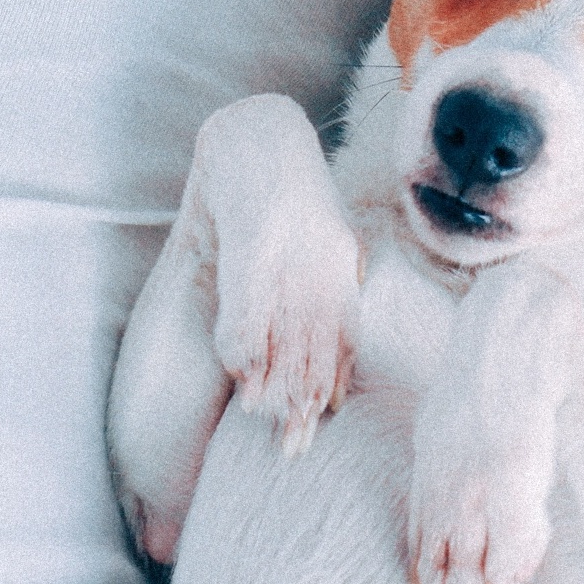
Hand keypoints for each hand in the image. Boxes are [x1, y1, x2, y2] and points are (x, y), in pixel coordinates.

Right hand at [205, 94, 361, 455]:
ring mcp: (289, 254)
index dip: (333, 375)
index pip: (342, 329)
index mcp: (338, 261)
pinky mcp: (255, 242)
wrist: (258, 137)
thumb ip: (329, 276)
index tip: (324, 417)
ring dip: (275, 379)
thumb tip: (330, 313)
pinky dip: (247, 341)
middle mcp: (319, 263)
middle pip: (316, 341)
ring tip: (263, 420)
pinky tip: (242, 373)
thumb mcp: (318, 233)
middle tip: (293, 446)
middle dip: (303, 395)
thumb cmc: (286, 192)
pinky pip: (252, 303)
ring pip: (287, 329)